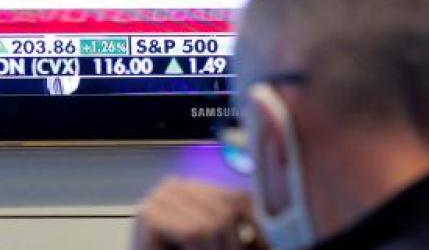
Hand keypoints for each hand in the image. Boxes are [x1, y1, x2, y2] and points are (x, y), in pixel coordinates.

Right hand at [130, 176, 263, 249]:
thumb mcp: (219, 241)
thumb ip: (240, 226)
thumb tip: (279, 217)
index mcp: (195, 187)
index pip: (237, 196)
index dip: (255, 224)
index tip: (264, 243)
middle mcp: (177, 185)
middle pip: (227, 209)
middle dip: (234, 244)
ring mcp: (160, 196)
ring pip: (212, 224)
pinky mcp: (148, 213)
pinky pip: (194, 231)